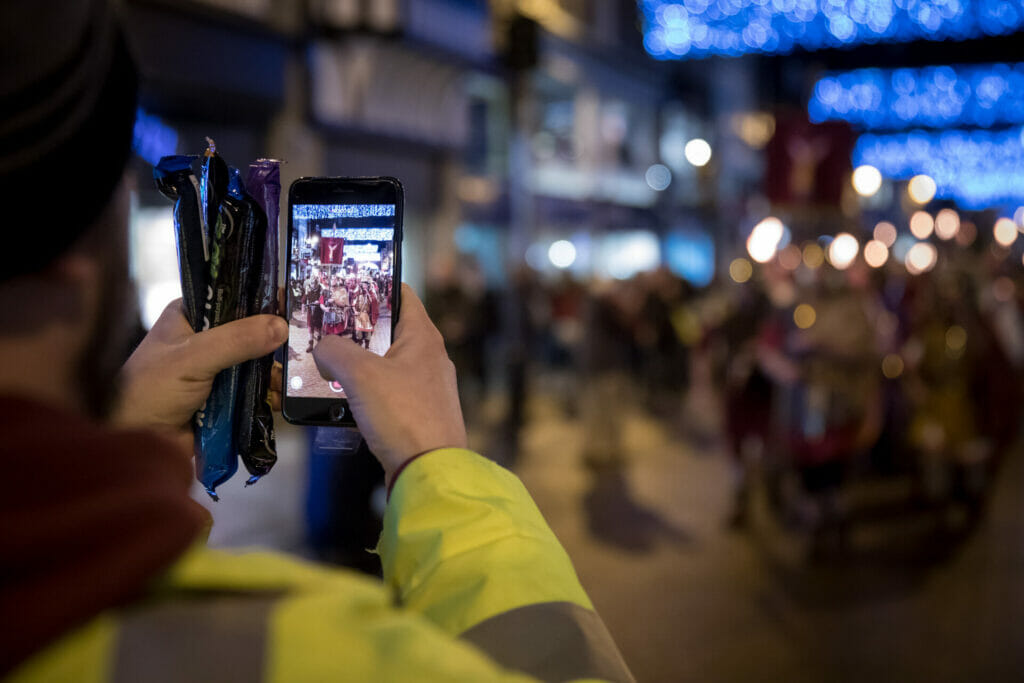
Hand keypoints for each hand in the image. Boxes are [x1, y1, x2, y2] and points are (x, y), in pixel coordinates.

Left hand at [115, 299, 287, 446]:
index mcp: (190, 317)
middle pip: (251, 333)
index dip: (261, 302)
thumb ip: (236, 340)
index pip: (233, 299)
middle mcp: (205, 340)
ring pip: (256, 364)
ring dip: (273, 372)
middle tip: (298, 348)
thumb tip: (282, 326)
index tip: (292, 306)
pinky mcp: (225, 399)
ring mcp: (216, 371)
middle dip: (273, 343)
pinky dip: (268, 395)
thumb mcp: (193, 357)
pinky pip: (255, 391)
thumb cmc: (151, 391)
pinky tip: (279, 398)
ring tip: (290, 379)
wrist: (135, 444)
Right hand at [313, 284, 466, 481]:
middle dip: (355, 329)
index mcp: (423, 336)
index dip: (373, 285)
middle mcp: (429, 357)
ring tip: (324, 364)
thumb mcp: (360, 374)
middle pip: (388, 330)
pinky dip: (364, 392)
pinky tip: (341, 400)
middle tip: (323, 327)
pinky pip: (386, 393)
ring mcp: (426, 388)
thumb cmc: (403, 415)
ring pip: (384, 364)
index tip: (343, 284)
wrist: (429, 473)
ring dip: (356, 364)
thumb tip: (322, 348)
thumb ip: (334, 351)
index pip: (401, 294)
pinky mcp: (418, 415)